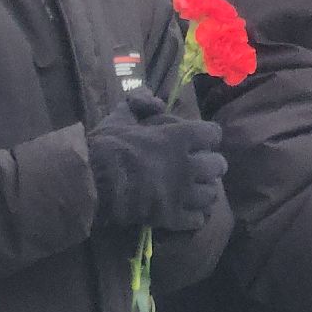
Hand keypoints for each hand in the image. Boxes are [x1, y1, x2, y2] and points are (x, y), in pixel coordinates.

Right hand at [86, 91, 226, 231]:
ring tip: (194, 189)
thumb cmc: (107, 146)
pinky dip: (195, 214)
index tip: (198, 138)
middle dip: (211, 163)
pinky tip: (186, 210)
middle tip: (199, 164)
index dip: (207, 135)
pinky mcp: (173, 216)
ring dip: (205, 190)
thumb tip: (149, 93)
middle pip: (218, 165)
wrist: (93, 182)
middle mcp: (188, 165)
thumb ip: (137, 102)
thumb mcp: (119, 117)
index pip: (212, 133)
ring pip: (212, 193)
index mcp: (178, 138)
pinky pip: (199, 218)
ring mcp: (182, 193)